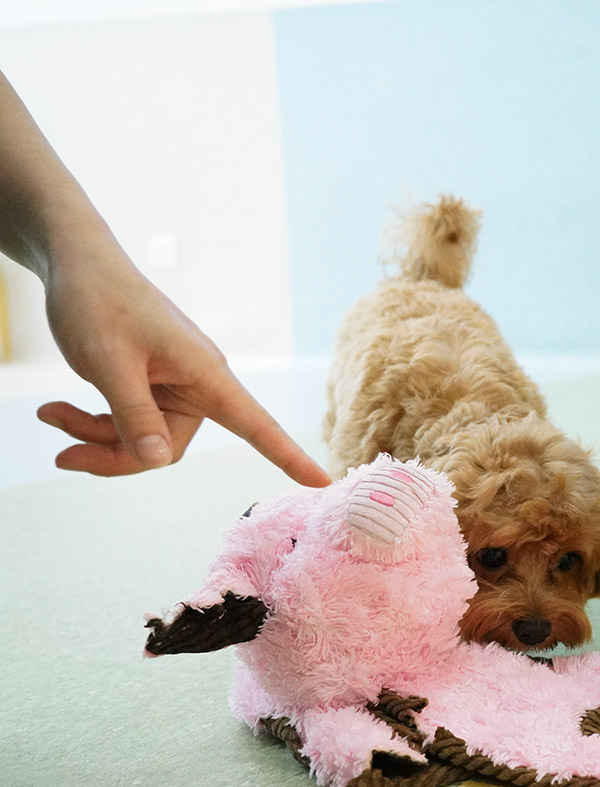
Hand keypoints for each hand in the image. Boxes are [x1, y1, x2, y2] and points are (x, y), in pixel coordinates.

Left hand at [37, 245, 330, 486]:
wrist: (77, 264)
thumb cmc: (98, 301)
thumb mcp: (109, 362)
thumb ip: (134, 416)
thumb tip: (158, 462)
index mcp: (205, 373)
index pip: (257, 425)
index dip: (289, 456)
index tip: (322, 482)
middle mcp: (197, 383)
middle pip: (168, 447)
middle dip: (114, 453)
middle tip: (63, 452)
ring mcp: (173, 385)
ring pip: (143, 439)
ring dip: (95, 436)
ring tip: (50, 414)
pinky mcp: (150, 385)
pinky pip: (129, 422)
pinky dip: (92, 423)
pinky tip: (56, 410)